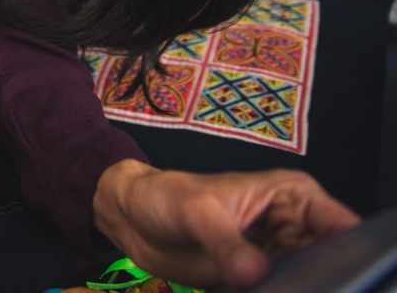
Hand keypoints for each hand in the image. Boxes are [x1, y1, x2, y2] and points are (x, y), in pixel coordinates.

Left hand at [93, 158, 359, 287]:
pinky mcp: (261, 278)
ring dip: (299, 288)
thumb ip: (225, 242)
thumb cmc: (162, 196)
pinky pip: (284, 290)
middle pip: (332, 260)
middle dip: (323, 278)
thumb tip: (255, 273)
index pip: (338, 223)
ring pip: (310, 280)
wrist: (131, 217)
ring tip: (276, 288)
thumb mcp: (193, 212)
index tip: (331, 272)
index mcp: (290, 194)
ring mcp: (278, 254)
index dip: (345, 250)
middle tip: (295, 285)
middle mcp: (293, 224)